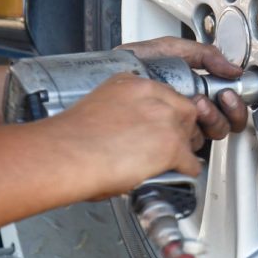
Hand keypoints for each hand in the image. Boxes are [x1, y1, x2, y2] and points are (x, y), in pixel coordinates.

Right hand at [44, 73, 203, 197]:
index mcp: (130, 84)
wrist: (66, 155)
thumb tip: (128, 130)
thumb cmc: (69, 139)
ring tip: (176, 159)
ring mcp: (165, 119)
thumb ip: (121, 111)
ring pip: (190, 132)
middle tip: (173, 141)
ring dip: (185, 147)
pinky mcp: (171, 145)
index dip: (165, 111)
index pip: (163, 93)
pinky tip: (179, 173)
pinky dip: (187, 169)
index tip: (161, 122)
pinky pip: (191, 161)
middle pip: (184, 108)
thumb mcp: (98, 106)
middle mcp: (152, 96)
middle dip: (181, 126)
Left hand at [119, 37, 249, 138]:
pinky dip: (193, 138)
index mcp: (196, 92)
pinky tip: (183, 123)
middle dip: (225, 113)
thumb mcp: (170, 49)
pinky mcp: (167, 144)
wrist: (105, 81)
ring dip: (211, 121)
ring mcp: (178, 129)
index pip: (228, 106)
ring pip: (211, 137)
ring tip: (197, 106)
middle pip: (225, 124)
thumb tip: (234, 68)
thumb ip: (205, 54)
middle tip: (215, 100)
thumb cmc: (131, 66)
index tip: (227, 92)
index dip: (234, 103)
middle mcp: (190, 113)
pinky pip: (191, 151)